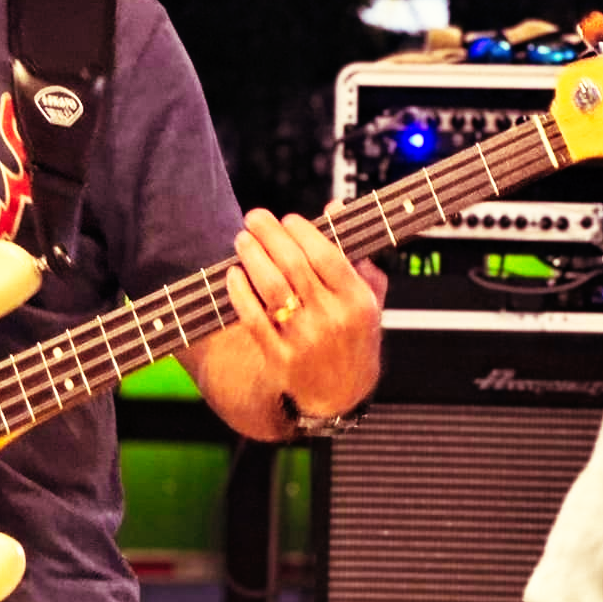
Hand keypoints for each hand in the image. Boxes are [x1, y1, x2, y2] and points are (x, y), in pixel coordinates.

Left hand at [225, 208, 385, 419]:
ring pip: (272, 288)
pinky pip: (254, 318)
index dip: (302, 232)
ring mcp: (305, 340)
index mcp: (357, 301)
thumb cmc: (354, 337)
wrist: (343, 393)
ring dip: (252, 257)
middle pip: (294, 266)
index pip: (326, 255)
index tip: (287, 219)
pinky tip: (233, 274)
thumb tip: (334, 208)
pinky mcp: (280, 358)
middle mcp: (332, 319)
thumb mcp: (369, 297)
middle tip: (254, 218)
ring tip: (242, 240)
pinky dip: (240, 293)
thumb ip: (356, 253)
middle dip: (269, 235)